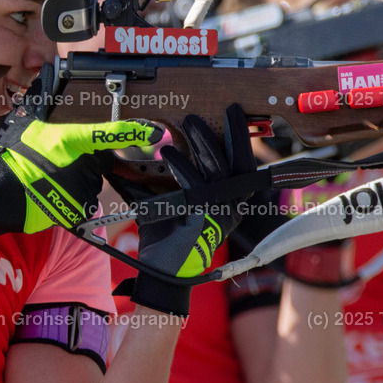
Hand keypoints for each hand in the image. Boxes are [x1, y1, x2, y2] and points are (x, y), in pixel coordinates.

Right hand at [0, 111, 162, 238]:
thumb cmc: (10, 159)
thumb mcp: (28, 126)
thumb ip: (45, 107)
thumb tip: (49, 78)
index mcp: (70, 139)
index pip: (109, 133)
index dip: (134, 132)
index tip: (155, 132)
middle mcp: (80, 163)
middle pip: (100, 162)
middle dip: (87, 162)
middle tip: (57, 164)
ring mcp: (80, 188)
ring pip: (92, 183)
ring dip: (77, 182)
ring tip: (49, 181)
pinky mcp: (77, 208)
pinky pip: (84, 203)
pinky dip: (72, 200)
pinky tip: (52, 195)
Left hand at [111, 104, 255, 315]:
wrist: (160, 271)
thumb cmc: (165, 236)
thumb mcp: (167, 198)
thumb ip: (161, 177)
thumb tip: (141, 150)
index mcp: (228, 200)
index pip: (240, 162)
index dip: (237, 136)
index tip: (231, 112)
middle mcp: (232, 206)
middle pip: (234, 161)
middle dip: (220, 133)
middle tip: (198, 116)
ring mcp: (222, 213)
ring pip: (217, 169)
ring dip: (202, 144)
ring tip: (185, 125)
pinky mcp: (206, 218)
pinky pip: (195, 186)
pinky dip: (182, 167)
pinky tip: (167, 154)